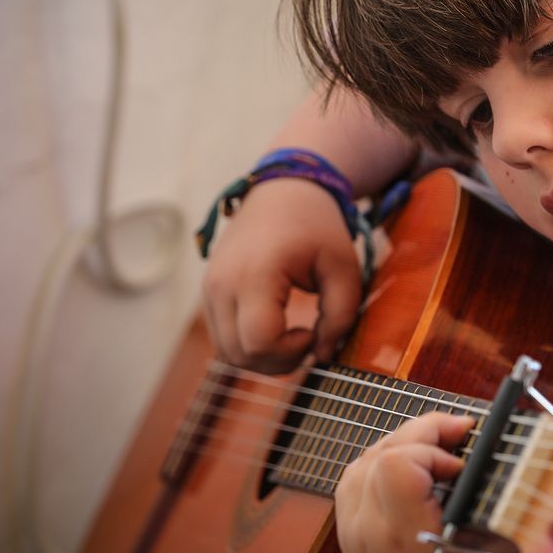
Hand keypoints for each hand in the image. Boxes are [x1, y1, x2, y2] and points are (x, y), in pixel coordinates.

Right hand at [201, 177, 360, 372]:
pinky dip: (248, 346)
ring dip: (262, 358)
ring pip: (226, 354)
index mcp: (255, 274)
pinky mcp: (208, 294)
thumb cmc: (317, 228)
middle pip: (239, 356)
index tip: (312, 332)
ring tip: (292, 336)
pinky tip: (275, 328)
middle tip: (307, 338)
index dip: (291, 351)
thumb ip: (341, 316)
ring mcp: (209, 290)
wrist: (282, 191)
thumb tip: (323, 355)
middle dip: (278, 361)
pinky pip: (222, 339)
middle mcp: (222, 285)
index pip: (260, 342)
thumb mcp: (344, 268)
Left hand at [334, 412, 521, 552]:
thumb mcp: (498, 549)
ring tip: (438, 445)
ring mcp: (351, 535)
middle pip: (380, 453)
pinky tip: (412, 465)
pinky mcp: (348, 536)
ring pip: (362, 461)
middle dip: (423, 433)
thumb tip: (493, 447)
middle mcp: (367, 533)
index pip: (396, 463)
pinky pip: (354, 481)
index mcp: (403, 538)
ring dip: (401, 443)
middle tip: (461, 432)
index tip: (461, 464)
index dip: (431, 449)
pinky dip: (382, 462)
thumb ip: (491, 496)